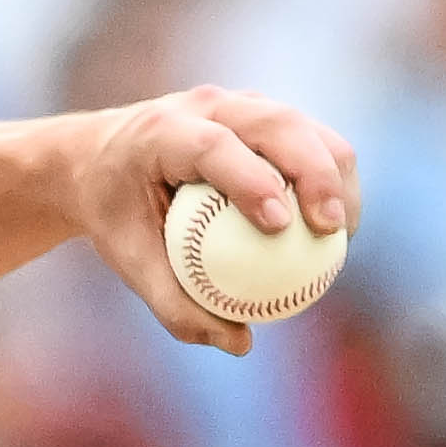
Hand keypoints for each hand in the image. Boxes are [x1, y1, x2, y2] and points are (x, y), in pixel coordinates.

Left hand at [72, 87, 359, 355]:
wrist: (101, 159)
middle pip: (274, 124)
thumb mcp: (129, 261)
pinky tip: (338, 223)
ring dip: (334, 172)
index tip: (279, 225)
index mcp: (161, 133)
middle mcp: (204, 106)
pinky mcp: (260, 112)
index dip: (250, 180)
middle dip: (313, 171)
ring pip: (301, 124)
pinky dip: (330, 173)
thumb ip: (175, 304)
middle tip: (332, 229)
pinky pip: (308, 136)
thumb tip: (240, 344)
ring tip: (344, 232)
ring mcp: (237, 103)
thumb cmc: (115, 215)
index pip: (212, 148)